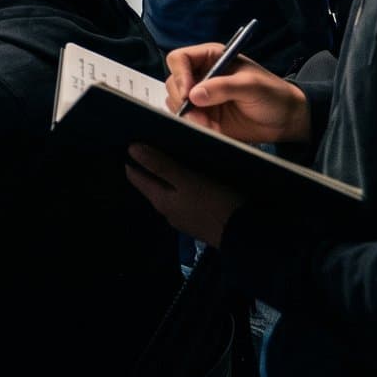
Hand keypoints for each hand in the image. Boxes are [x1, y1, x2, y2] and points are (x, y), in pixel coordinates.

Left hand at [125, 144, 244, 246]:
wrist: (248, 234)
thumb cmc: (215, 204)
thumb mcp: (187, 180)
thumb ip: (160, 166)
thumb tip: (132, 149)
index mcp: (161, 201)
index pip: (136, 177)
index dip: (131, 160)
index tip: (128, 142)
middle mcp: (169, 211)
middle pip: (153, 185)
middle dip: (150, 166)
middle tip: (150, 143)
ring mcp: (186, 217)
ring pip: (171, 192)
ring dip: (169, 176)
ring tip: (172, 156)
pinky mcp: (202, 220)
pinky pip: (187, 198)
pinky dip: (185, 186)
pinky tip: (194, 177)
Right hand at [163, 42, 309, 143]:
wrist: (286, 121)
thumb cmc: (273, 94)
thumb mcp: (251, 86)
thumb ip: (224, 87)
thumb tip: (194, 95)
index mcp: (211, 58)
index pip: (179, 59)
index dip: (180, 74)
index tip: (187, 94)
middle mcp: (201, 75)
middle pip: (173, 82)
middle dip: (181, 99)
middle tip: (196, 114)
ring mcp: (200, 97)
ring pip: (174, 102)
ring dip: (187, 114)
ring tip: (207, 123)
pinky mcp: (203, 116)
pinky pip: (186, 119)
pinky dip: (193, 125)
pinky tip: (210, 128)